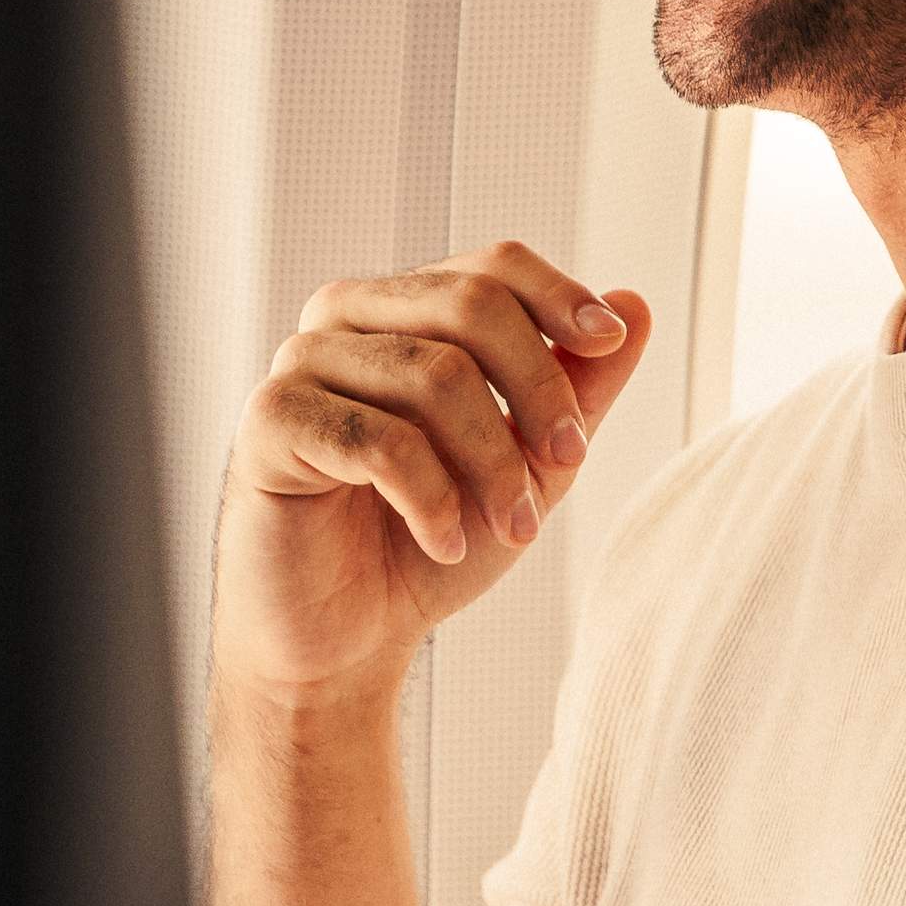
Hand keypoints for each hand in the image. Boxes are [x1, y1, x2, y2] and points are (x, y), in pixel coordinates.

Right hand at [213, 242, 649, 713]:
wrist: (345, 637)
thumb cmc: (430, 540)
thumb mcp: (530, 462)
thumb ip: (579, 386)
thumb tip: (635, 303)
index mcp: (404, 310)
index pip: (492, 268)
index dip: (559, 299)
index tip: (609, 346)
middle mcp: (346, 318)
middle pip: (471, 305)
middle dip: (540, 389)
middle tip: (568, 462)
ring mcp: (300, 364)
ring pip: (434, 375)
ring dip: (494, 463)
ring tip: (514, 526)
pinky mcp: (270, 424)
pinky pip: (377, 439)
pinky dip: (431, 499)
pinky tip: (441, 543)